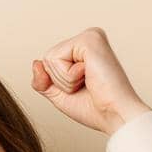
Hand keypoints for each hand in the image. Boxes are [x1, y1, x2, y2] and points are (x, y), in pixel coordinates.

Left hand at [30, 27, 151, 135]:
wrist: (115, 115)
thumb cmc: (95, 108)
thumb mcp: (60, 95)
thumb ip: (43, 80)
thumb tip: (35, 63)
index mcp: (83, 50)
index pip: (49, 63)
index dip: (58, 83)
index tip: (84, 88)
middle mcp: (87, 38)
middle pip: (47, 60)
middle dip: (61, 82)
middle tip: (87, 86)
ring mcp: (89, 36)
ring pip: (49, 59)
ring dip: (65, 80)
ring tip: (89, 81)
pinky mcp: (89, 39)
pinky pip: (56, 59)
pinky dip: (69, 76)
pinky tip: (90, 76)